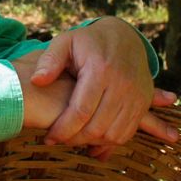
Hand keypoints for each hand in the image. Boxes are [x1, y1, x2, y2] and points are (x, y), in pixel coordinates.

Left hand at [27, 16, 178, 156]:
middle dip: (74, 139)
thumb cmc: (88, 41)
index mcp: (100, 70)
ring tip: (74, 139)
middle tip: (59, 140)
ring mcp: (136, 95)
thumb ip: (50, 61)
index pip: (80, 111)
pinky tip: (92, 139)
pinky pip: (127, 133)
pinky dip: (109, 141)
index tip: (49, 138)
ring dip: (91, 142)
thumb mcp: (65, 42)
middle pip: (97, 127)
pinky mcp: (143, 102)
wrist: (125, 37)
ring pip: (113, 134)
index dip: (63, 129)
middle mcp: (122, 84)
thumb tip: (37, 81)